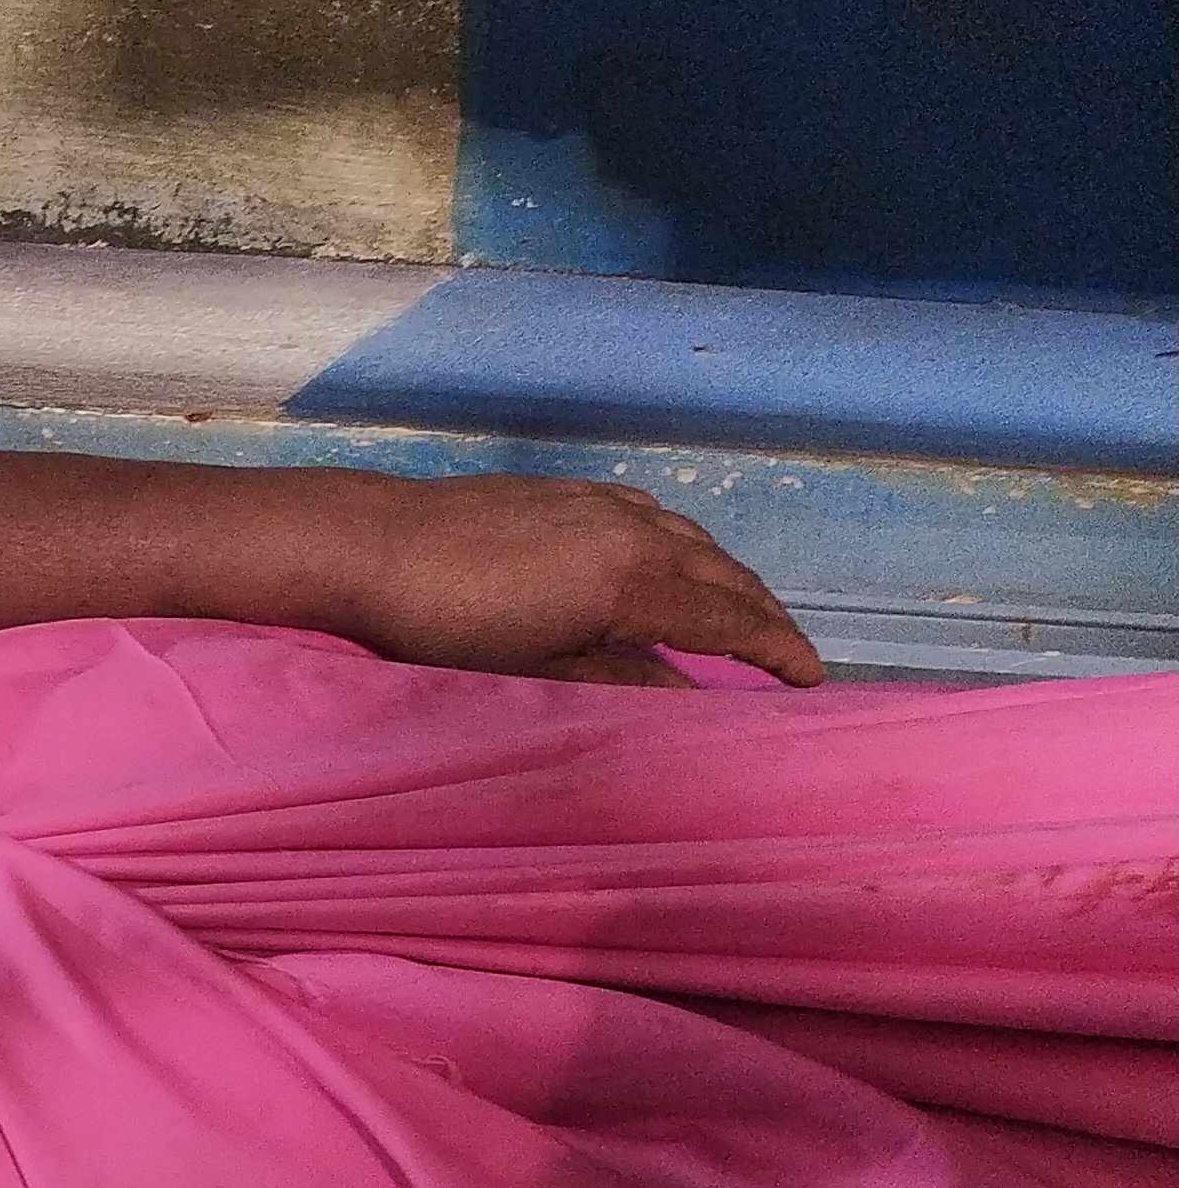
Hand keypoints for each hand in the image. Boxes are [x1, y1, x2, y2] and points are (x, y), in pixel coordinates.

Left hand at [330, 472, 825, 688]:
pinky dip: (681, 546)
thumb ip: (623, 679)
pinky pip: (652, 518)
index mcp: (635, 582)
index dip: (777, 652)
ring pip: (691, 541)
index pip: (731, 621)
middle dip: (763, 615)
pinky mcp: (569, 490)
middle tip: (788, 654)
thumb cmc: (450, 624)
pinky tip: (669, 561)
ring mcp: (602, 502)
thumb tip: (692, 697)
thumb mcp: (540, 668)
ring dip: (725, 578)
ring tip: (740, 613)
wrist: (377, 544)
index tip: (811, 679)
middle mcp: (635, 532)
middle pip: (724, 576)